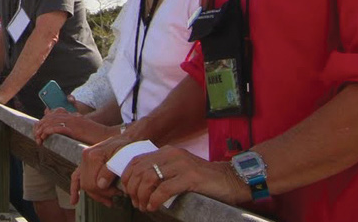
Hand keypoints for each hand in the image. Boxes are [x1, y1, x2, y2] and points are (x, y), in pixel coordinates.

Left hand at [33, 110, 116, 144]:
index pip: (53, 114)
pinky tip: (44, 136)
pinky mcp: (74, 129)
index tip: (39, 130)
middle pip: (49, 118)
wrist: (106, 136)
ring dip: (42, 130)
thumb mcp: (83, 128)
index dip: (44, 121)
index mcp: (72, 116)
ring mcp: (72, 122)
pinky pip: (56, 128)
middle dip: (40, 126)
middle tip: (36, 135)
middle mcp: (71, 116)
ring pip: (51, 122)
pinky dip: (47, 132)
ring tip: (38, 138)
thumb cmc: (95, 135)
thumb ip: (73, 127)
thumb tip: (63, 132)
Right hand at [70, 132, 132, 205]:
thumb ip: (109, 171)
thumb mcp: (121, 157)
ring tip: (107, 202)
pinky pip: (76, 176)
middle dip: (101, 194)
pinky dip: (74, 188)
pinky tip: (75, 201)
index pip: (94, 182)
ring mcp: (84, 160)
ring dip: (94, 194)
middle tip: (113, 199)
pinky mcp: (85, 162)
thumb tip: (100, 185)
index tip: (118, 193)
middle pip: (88, 184)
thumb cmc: (126, 147)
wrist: (126, 138)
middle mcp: (86, 157)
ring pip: (83, 183)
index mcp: (93, 156)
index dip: (105, 192)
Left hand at [121, 148, 246, 211]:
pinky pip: (164, 189)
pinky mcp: (190, 177)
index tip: (127, 191)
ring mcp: (181, 165)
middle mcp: (172, 155)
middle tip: (135, 202)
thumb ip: (162, 172)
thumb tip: (140, 185)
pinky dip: (154, 200)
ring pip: (149, 178)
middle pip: (140, 170)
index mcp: (167, 152)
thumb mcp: (179, 170)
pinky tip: (154, 206)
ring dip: (142, 195)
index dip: (127, 176)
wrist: (231, 180)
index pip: (137, 160)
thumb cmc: (204, 180)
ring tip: (144, 206)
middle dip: (132, 189)